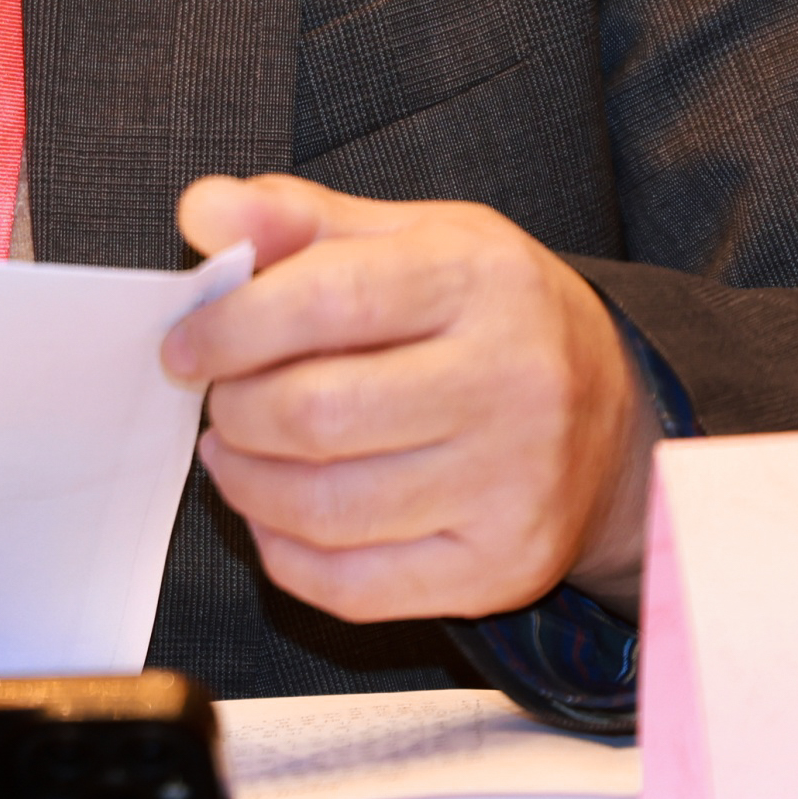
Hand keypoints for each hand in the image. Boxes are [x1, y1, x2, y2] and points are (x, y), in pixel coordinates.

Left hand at [159, 175, 659, 626]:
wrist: (613, 417)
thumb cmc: (488, 314)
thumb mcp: (411, 235)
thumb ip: (299, 218)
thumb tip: (202, 212)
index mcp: (481, 281)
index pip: (330, 299)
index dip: (232, 327)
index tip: (184, 345)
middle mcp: (510, 384)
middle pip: (317, 414)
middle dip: (236, 410)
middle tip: (220, 399)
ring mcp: (511, 487)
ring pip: (326, 508)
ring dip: (246, 484)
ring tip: (234, 451)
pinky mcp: (500, 567)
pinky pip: (353, 586)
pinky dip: (284, 553)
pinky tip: (274, 512)